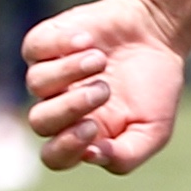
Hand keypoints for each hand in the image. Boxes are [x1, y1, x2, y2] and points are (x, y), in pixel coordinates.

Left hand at [23, 0, 189, 172]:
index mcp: (82, 135)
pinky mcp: (45, 42)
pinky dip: (61, 44)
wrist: (156, 33)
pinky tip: (88, 40)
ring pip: (36, 83)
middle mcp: (59, 107)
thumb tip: (91, 156)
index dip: (67, 147)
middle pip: (40, 122)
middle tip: (104, 90)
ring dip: (70, 71)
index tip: (94, 127)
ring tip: (100, 59)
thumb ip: (126, 155)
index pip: (55, 156)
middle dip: (70, 108)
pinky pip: (34, 49)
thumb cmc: (154, 86)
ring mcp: (50, 74)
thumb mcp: (154, 130)